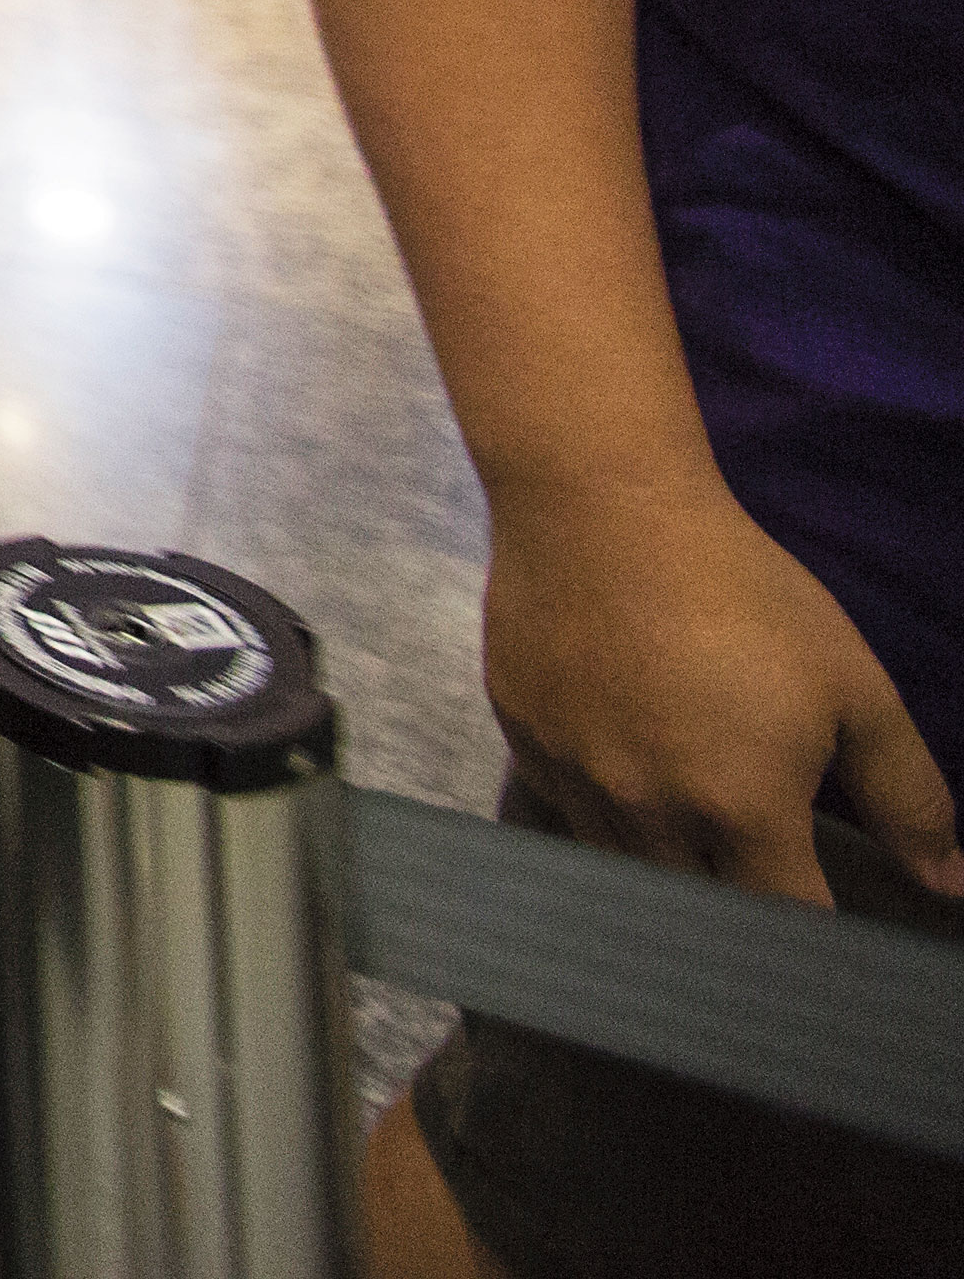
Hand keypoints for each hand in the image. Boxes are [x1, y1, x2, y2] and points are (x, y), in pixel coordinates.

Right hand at [481, 468, 962, 906]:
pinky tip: (623, 767)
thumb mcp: (854, 684)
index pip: (785, 925)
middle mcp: (651, 816)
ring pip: (622, 869)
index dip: (814, 937)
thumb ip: (907, 795)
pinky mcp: (523, 741)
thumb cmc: (743, 592)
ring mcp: (575, 782)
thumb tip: (950, 885)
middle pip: (696, 910)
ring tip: (691, 827)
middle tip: (757, 870)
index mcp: (743, 810)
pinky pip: (566, 807)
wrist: (599, 507)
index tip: (826, 922)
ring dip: (665, 864)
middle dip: (734, 905)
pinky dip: (602, 810)